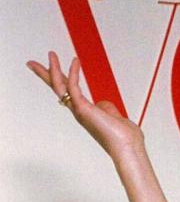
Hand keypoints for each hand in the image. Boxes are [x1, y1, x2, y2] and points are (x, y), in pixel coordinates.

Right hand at [26, 52, 143, 158]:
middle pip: (57, 88)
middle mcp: (78, 111)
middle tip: (31, 63)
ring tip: (51, 54)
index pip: (68, 91)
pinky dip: (74, 73)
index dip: (60, 78)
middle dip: (44, 74)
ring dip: (54, 70)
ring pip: (60, 87)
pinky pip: (74, 87)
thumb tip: (102, 103)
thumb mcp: (113, 116)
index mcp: (85, 111)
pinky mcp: (83, 109)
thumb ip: (106, 108)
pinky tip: (75, 61)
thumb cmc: (123, 136)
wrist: (127, 147)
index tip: (51, 67)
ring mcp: (79, 110)